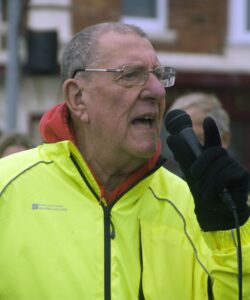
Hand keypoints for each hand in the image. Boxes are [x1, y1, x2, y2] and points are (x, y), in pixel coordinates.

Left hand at [167, 116, 249, 230]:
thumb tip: (171, 138)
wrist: (214, 214)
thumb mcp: (190, 174)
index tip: (207, 120)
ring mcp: (235, 166)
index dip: (210, 130)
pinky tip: (214, 194)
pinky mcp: (243, 176)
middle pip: (215, 151)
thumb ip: (183, 156)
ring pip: (219, 164)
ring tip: (204, 192)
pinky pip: (226, 175)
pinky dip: (215, 186)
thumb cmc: (203, 192)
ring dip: (207, 180)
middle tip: (195, 176)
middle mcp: (225, 159)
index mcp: (212, 157)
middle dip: (201, 164)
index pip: (212, 140)